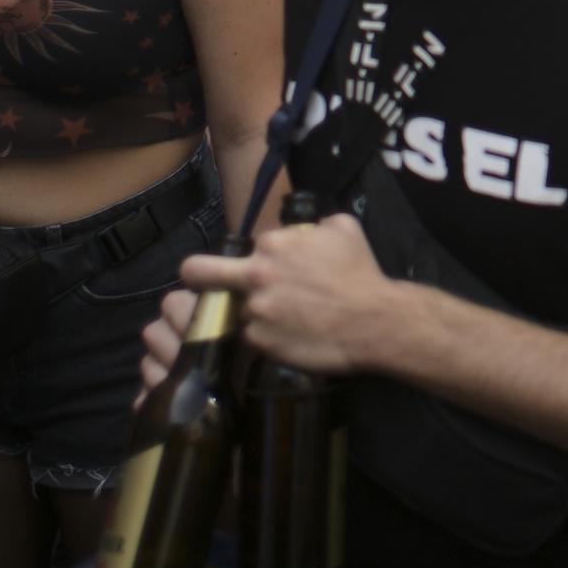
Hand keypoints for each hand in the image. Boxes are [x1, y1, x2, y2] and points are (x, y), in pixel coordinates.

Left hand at [167, 213, 394, 376]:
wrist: (373, 321)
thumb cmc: (361, 272)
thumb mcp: (344, 228)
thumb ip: (313, 226)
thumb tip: (305, 231)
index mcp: (271, 244)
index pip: (242, 246)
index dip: (256, 256)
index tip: (269, 265)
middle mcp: (254, 275)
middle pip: (196, 272)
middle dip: (194, 275)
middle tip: (202, 283)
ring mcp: (252, 311)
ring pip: (235, 308)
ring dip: (253, 311)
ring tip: (283, 318)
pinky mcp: (257, 341)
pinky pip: (252, 335)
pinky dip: (267, 335)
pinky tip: (291, 334)